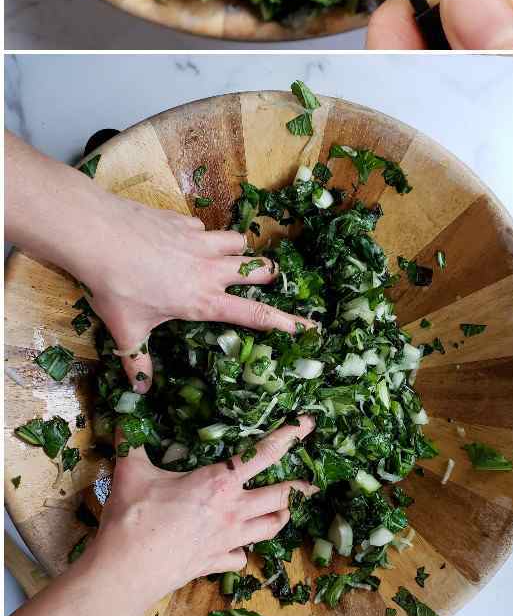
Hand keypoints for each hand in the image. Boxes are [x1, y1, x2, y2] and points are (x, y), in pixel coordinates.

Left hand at [2, 132, 313, 392]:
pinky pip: (206, 229)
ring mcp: (201, 242)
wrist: (101, 236)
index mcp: (203, 301)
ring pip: (239, 243)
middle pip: (260, 269)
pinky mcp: (187, 223)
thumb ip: (137, 361)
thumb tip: (139, 391)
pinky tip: (187, 243)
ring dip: (240, 252)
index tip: (307, 326)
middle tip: (272, 281)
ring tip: (232, 259)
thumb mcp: (126, 330)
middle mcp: (210, 270)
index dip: (283, 321)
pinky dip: (205, 237)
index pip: (254, 314)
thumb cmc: (116, 287)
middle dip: (271, 276)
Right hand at [92, 417, 318, 607]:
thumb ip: (132, 442)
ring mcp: (227, 540)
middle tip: (312, 483)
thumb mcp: (132, 472)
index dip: (290, 435)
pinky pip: (240, 558)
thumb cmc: (133, 519)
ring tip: (287, 511)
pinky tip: (241, 548)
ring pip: (270, 528)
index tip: (309, 425)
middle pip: (280, 496)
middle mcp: (232, 510)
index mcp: (219, 482)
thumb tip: (124, 418)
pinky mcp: (215, 563)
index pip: (264, 453)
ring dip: (281, 518)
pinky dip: (244, 552)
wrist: (125, 571)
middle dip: (300, 489)